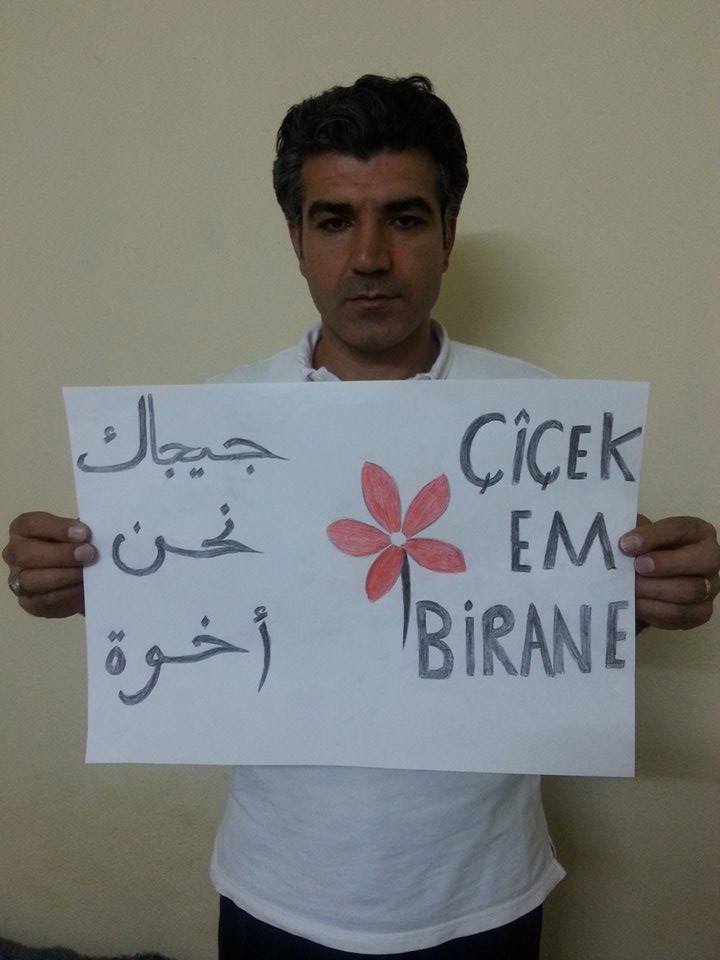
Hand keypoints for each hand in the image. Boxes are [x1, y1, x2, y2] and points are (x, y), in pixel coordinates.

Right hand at [3, 512, 96, 617]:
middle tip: (89, 554)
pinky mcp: (29, 602)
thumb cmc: (75, 547)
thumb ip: (80, 534)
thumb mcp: (77, 534)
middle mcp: (14, 553)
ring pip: (32, 579)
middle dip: (61, 554)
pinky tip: (83, 588)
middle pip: (26, 553)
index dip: (57, 528)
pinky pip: (44, 600)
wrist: (77, 577)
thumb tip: (94, 537)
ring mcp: (17, 579)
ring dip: (64, 576)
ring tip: (87, 573)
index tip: (84, 533)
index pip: (31, 524)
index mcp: (23, 530)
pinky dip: (66, 594)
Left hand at [619, 515, 719, 630]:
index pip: (680, 529)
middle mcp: (710, 558)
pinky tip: (636, 603)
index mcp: (697, 531)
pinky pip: (683, 614)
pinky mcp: (701, 611)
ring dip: (656, 590)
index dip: (653, 536)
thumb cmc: (643, 550)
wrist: (646, 579)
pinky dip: (656, 610)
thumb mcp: (637, 535)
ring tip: (631, 588)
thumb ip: (632, 532)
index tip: (625, 544)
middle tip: (636, 567)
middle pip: (702, 560)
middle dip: (666, 564)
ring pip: (692, 590)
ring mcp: (710, 586)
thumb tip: (621, 542)